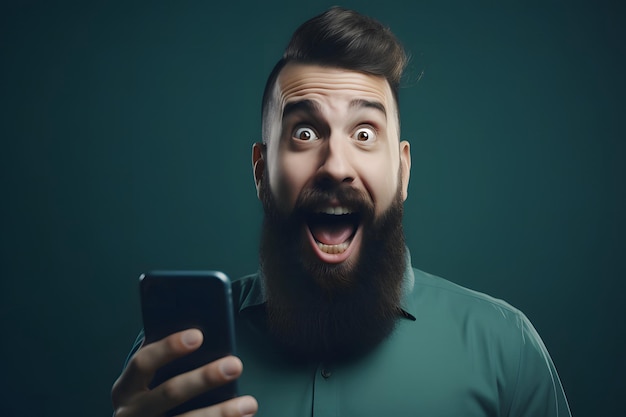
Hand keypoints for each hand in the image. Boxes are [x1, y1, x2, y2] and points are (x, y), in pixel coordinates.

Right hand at [111, 329, 257, 416]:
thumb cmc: (151, 396)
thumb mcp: (148, 381)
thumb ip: (165, 360)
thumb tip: (201, 331)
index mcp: (125, 388)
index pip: (143, 362)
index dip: (168, 347)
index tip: (198, 335)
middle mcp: (130, 413)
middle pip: (170, 393)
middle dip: (204, 378)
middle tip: (235, 365)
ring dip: (221, 413)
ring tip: (249, 404)